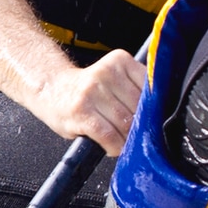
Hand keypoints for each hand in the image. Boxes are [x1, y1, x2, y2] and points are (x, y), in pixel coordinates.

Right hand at [31, 48, 145, 155]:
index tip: (151, 120)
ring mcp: (92, 92)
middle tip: (137, 135)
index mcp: (119, 61)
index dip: (153, 110)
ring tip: (123, 141)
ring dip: (127, 139)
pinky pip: (108, 135)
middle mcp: (106, 74)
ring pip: (125, 123)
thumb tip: (158, 113)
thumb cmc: (86, 88)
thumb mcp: (112, 77)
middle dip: (141, 127)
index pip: (150, 88)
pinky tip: (112, 147)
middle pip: (138, 108)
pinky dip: (114, 146)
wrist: (50, 88)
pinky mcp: (81, 112)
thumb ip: (134, 88)